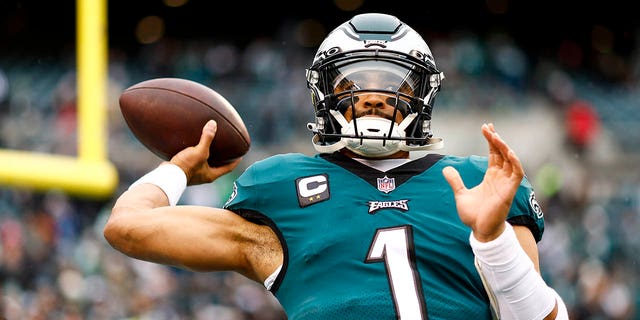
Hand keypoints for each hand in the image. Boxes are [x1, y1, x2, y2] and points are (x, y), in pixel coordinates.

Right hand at [170, 120, 240, 185]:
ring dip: (208, 155)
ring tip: (210, 145)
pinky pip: (194, 160)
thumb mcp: (199, 151)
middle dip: (222, 158)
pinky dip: (195, 153)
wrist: (167, 175)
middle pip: (217, 166)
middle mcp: (204, 176)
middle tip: (227, 148)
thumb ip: (207, 138)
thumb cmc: (186, 167)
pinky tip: (193, 145)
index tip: (241, 155)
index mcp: (211, 175)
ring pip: (205, 163)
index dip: (236, 161)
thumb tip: (213, 124)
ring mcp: (194, 174)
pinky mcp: (185, 170)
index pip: (229, 168)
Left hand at [442, 123, 524, 241]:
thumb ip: (455, 181)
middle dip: (496, 139)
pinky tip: (509, 152)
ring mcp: (506, 184)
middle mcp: (500, 178)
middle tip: (488, 127)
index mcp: (491, 176)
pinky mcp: (509, 191)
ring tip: (495, 136)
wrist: (480, 231)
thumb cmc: (474, 215)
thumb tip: (446, 168)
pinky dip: (515, 162)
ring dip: (504, 147)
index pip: (494, 154)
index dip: (491, 140)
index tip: (486, 128)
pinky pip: (517, 173)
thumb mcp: (461, 194)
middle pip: (502, 153)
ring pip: (510, 160)